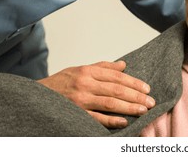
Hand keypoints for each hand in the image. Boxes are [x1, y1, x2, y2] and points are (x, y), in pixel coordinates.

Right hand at [38, 61, 155, 127]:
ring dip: (129, 107)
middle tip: (151, 102)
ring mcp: (81, 99)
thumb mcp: (79, 69)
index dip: (134, 82)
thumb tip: (123, 65)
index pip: (116, 76)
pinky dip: (111, 120)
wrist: (37, 96)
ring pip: (110, 103)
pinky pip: (97, 118)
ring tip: (143, 110)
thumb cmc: (60, 83)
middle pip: (117, 89)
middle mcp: (85, 83)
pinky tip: (124, 121)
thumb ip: (102, 67)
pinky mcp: (76, 113)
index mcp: (87, 71)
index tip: (146, 88)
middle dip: (136, 96)